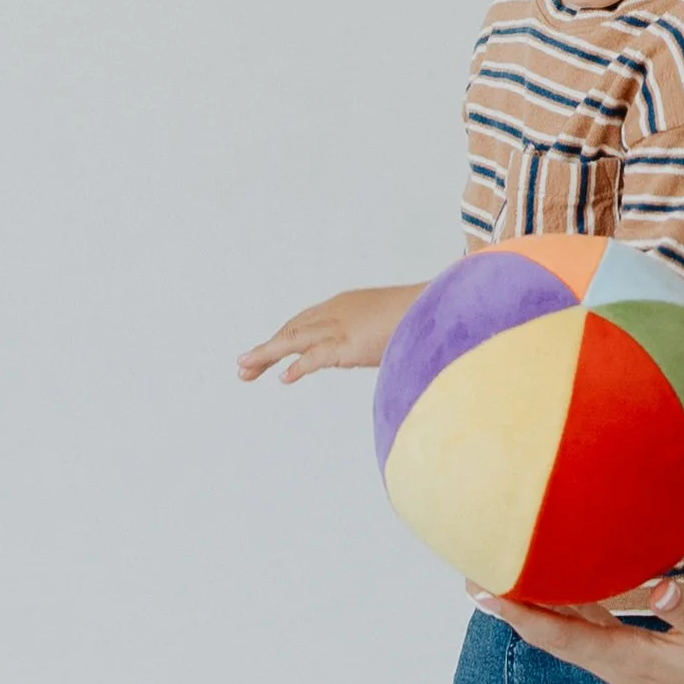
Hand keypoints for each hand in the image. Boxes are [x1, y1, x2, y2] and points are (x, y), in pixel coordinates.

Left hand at [238, 283, 424, 382]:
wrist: (441, 306)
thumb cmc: (422, 314)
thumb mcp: (389, 325)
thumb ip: (374, 338)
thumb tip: (373, 351)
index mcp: (345, 305)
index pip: (304, 322)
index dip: (282, 338)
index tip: (267, 355)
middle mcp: (337, 311)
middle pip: (291, 330)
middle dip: (266, 349)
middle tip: (242, 366)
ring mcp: (341, 326)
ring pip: (293, 340)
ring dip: (266, 354)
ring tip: (244, 369)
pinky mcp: (349, 343)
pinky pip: (316, 356)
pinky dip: (299, 366)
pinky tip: (284, 378)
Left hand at [481, 579, 683, 683]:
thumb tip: (658, 584)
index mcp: (626, 661)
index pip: (560, 635)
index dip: (520, 615)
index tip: (485, 593)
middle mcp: (616, 664)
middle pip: (551, 635)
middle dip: (512, 609)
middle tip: (474, 577)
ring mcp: (625, 662)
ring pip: (568, 633)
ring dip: (535, 609)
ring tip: (505, 580)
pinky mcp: (638, 655)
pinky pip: (592, 629)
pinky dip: (571, 607)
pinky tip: (565, 586)